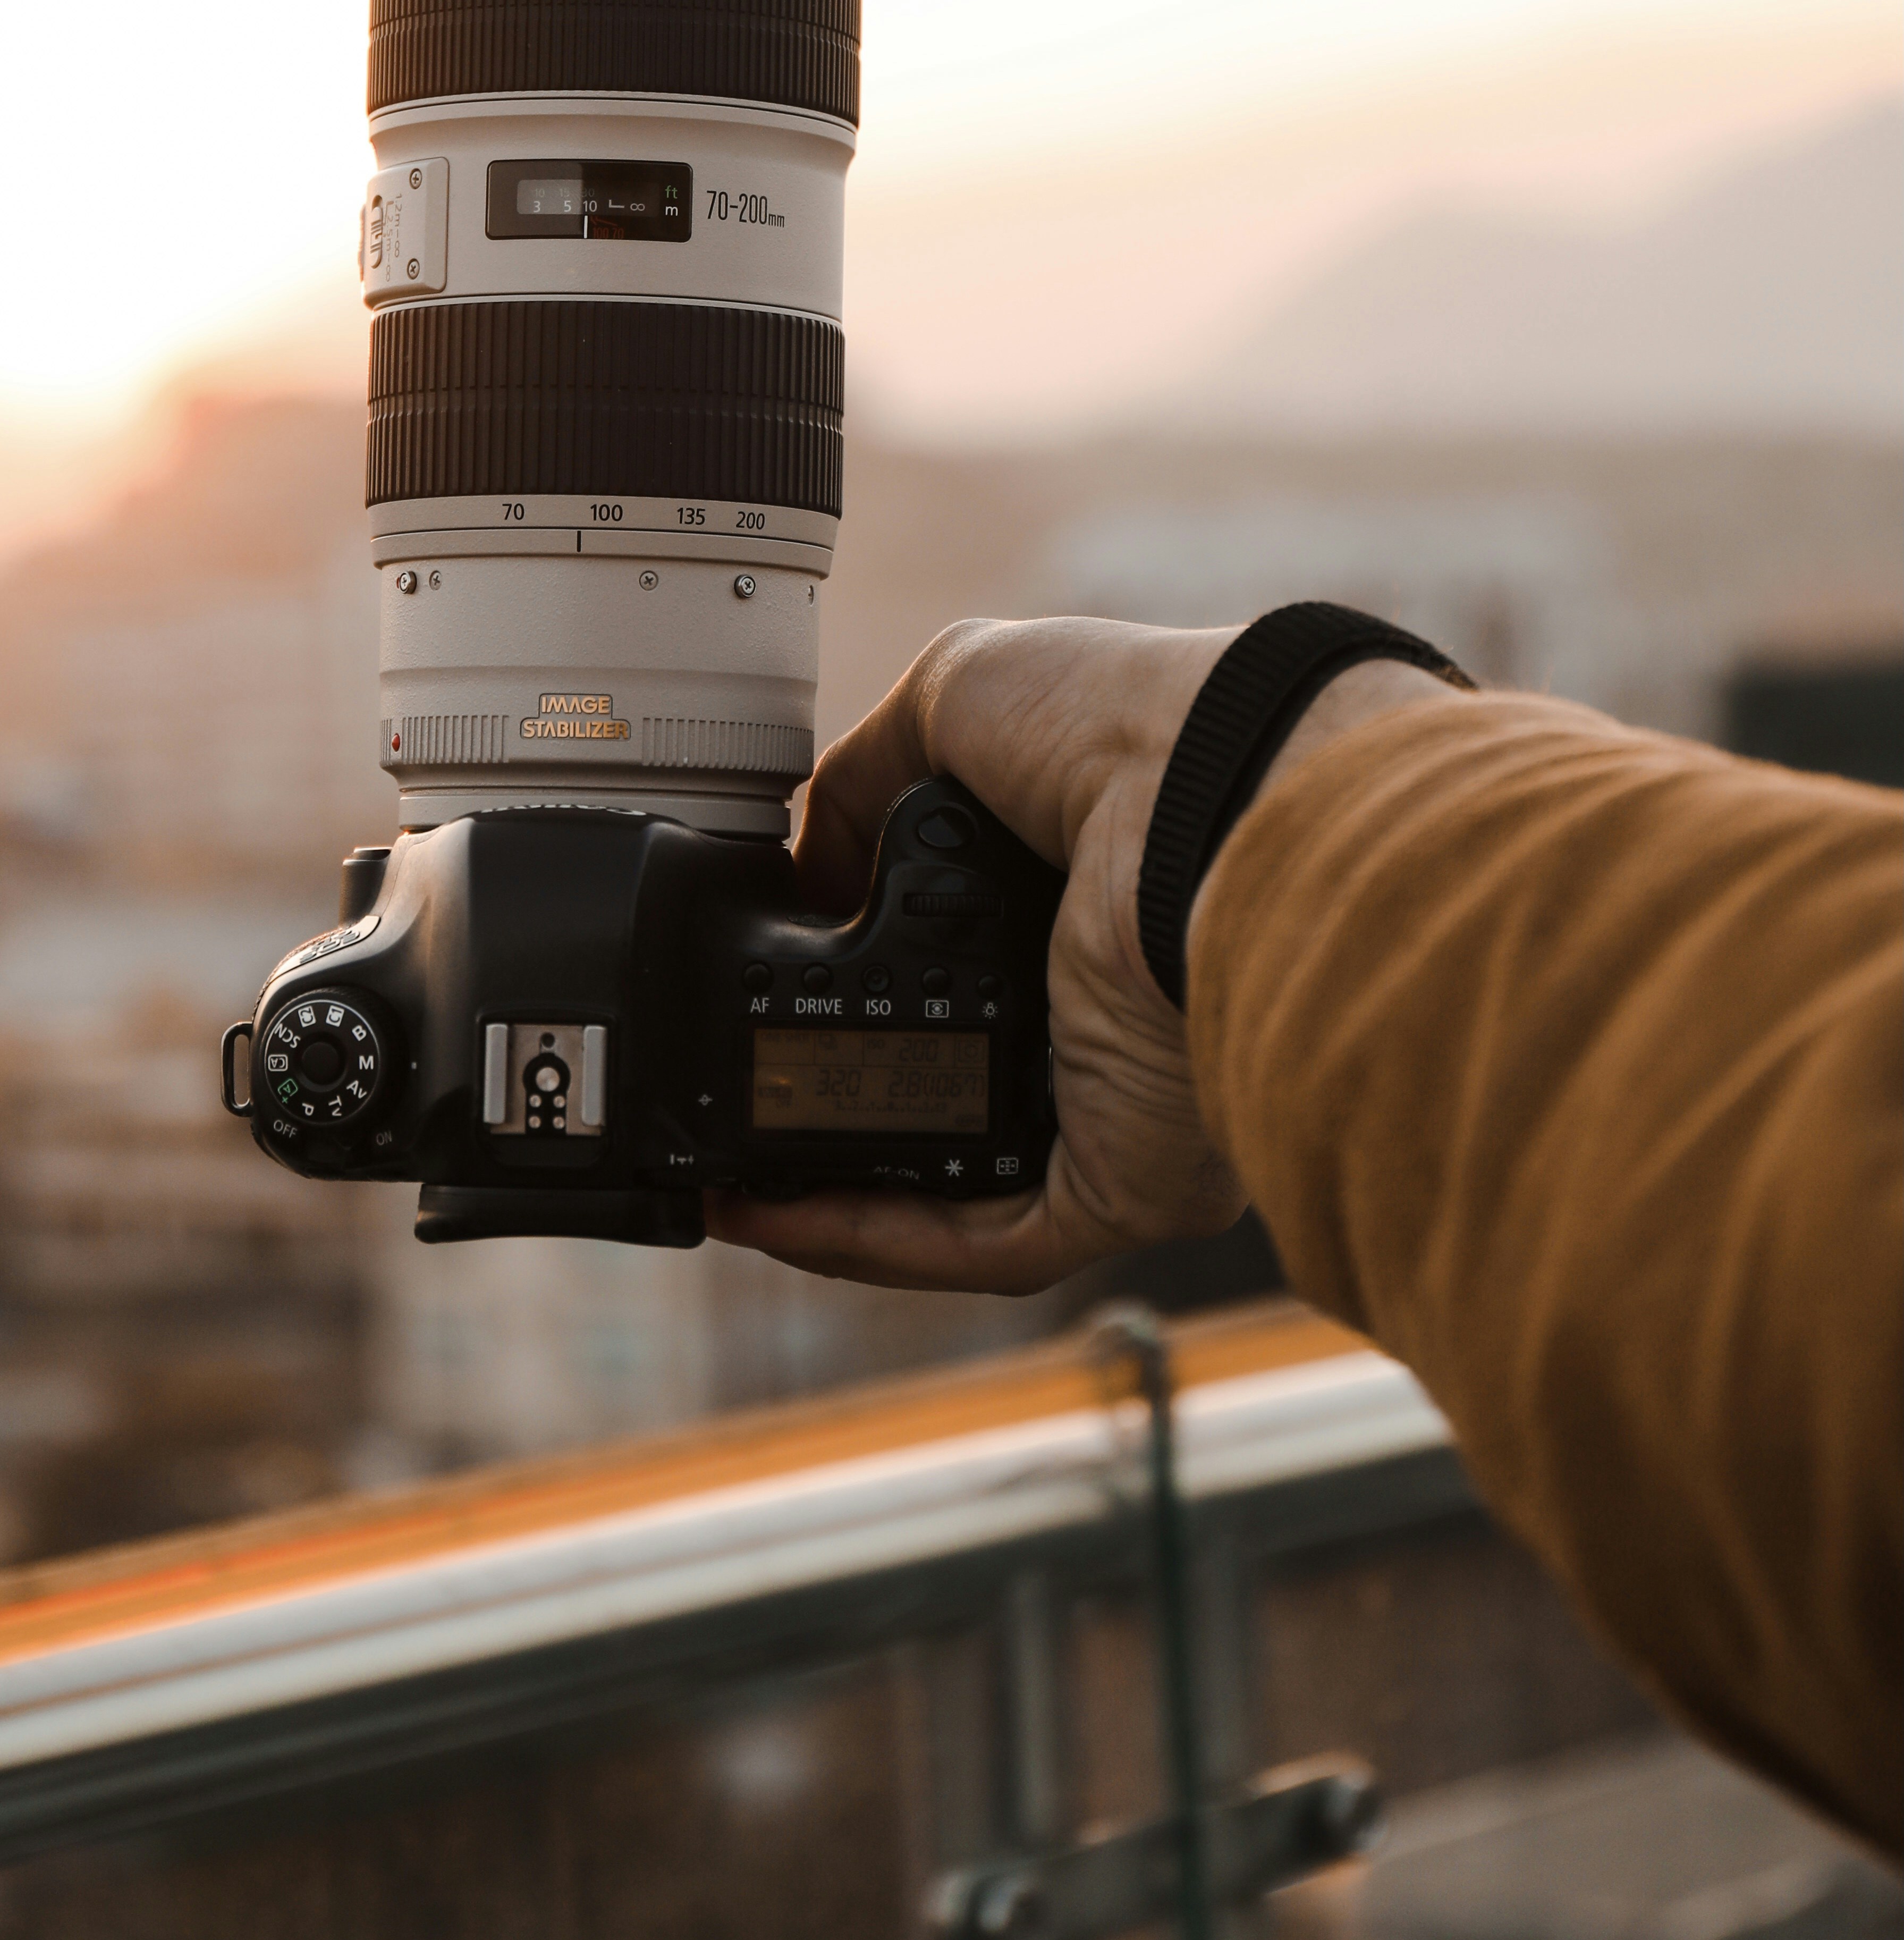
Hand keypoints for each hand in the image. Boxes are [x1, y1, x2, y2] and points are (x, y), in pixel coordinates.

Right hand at [706, 616, 1438, 1293]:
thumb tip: (806, 871)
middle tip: (730, 1110)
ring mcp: (1119, 1107)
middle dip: (830, 1110)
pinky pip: (983, 1240)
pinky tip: (773, 1208)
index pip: (953, 971)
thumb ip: (866, 780)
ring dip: (832, 1194)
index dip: (854, 991)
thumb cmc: (1125, 724)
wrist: (1212, 798)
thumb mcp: (960, 699)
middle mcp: (1105, 1012)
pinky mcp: (1127, 1184)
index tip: (755, 1002)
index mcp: (1075, 899)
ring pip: (956, 1190)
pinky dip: (872, 1235)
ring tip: (726, 1177)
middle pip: (948, 1091)